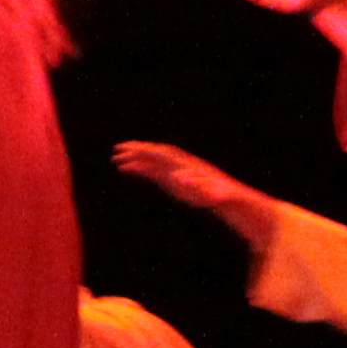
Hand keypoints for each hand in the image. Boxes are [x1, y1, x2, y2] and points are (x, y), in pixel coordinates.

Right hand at [110, 139, 254, 216]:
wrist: (230, 198)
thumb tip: (178, 176)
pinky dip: (140, 169)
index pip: (164, 153)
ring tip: (116, 159)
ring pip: (153, 162)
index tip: (131, 148)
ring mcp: (176, 170)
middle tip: (117, 149)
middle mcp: (179, 164)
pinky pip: (153, 171)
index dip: (148, 150)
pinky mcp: (174, 180)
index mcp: (186, 164)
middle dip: (138, 151)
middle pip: (156, 154)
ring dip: (136, 159)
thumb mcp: (212, 191)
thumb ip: (198, 184)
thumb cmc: (221, 196)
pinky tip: (126, 169)